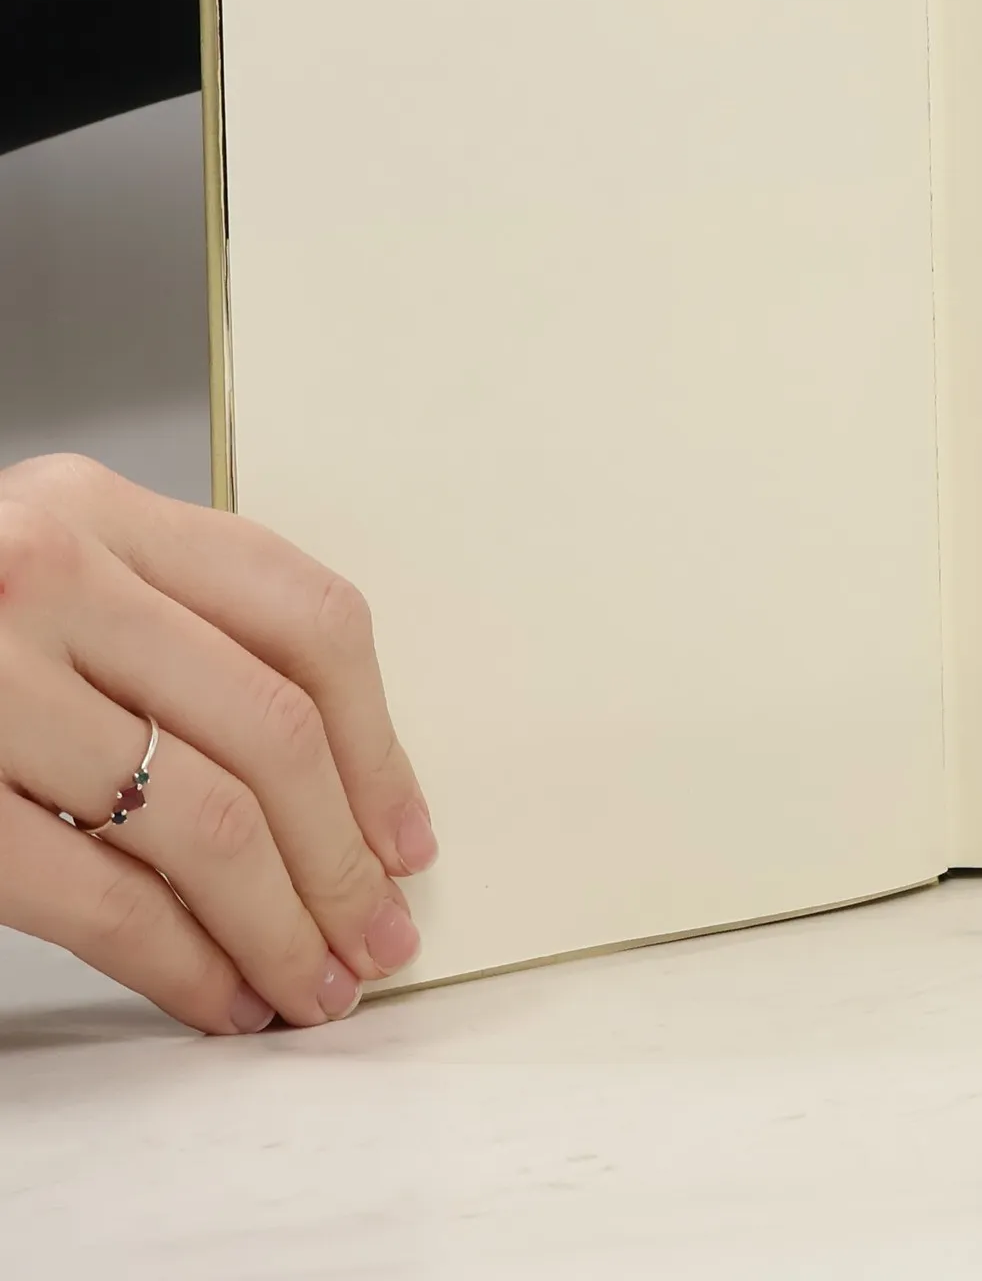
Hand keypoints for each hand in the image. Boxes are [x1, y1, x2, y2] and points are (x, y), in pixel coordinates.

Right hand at [0, 455, 434, 1033]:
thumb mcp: (55, 575)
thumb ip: (174, 631)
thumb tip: (340, 782)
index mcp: (101, 511)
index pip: (309, 619)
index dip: (382, 743)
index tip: (409, 833)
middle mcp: (47, 572)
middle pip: (274, 730)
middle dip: (345, 858)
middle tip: (382, 936)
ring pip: (203, 821)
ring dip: (281, 924)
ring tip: (316, 982)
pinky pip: (96, 897)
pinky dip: (182, 962)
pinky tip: (221, 995)